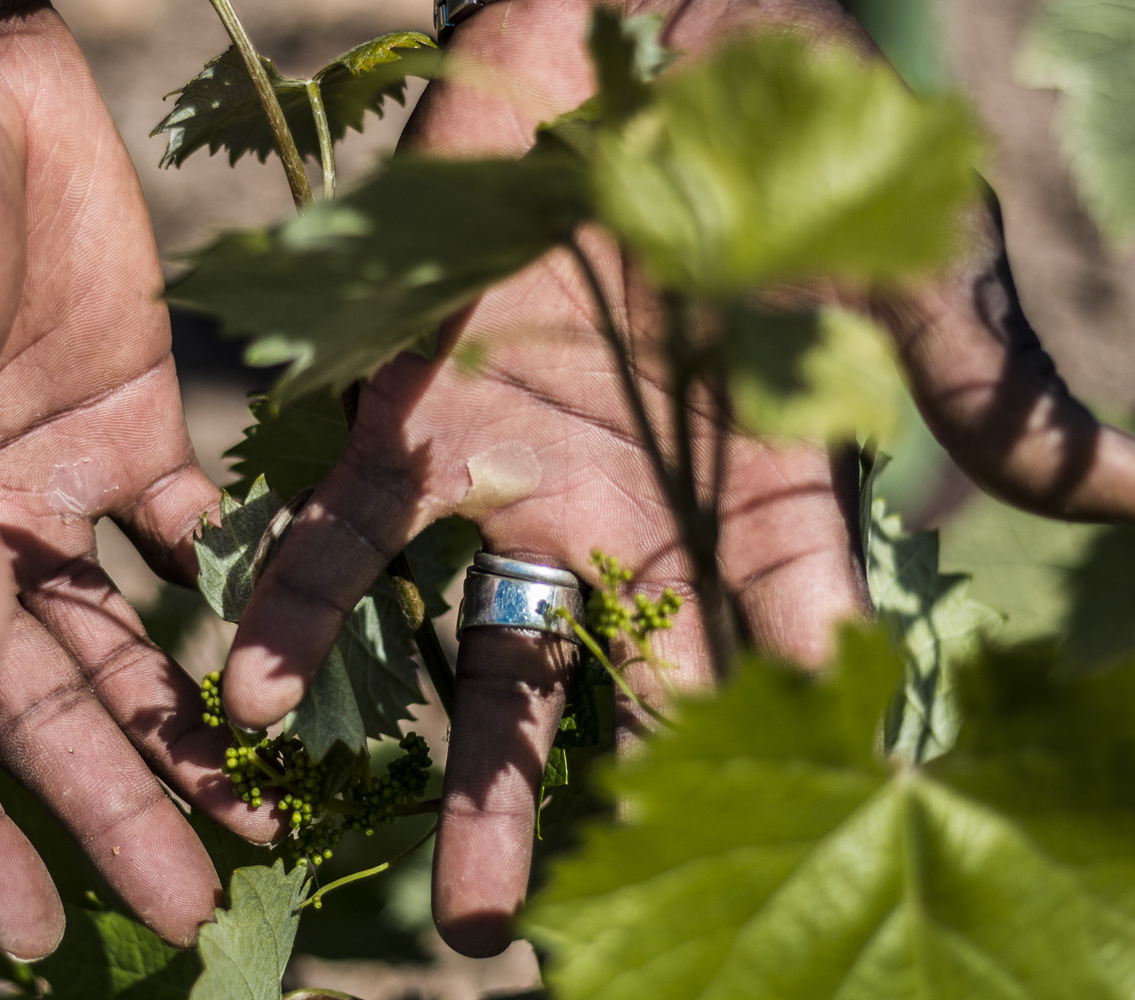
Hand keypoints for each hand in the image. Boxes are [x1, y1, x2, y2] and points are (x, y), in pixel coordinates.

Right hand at [0, 0, 278, 954]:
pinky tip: (282, 670)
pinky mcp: (134, 430)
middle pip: (42, 708)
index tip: (31, 939)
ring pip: (123, 645)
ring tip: (257, 818)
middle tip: (191, 910)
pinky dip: (231, 602)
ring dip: (182, 730)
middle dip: (111, 810)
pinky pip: (189, 540)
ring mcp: (50, 489)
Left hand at [218, 0, 1134, 956]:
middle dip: (594, 811)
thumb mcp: (898, 263)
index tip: (774, 870)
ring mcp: (515, 475)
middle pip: (613, 695)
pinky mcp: (413, 413)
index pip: (770, 657)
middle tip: (557, 939)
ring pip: (480, 653)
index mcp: (748, 494)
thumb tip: (1134, 495)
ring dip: (458, 772)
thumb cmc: (785, 137)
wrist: (647, 27)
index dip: (768, 760)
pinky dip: (302, 608)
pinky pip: (344, 531)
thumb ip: (978, 386)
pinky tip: (255, 694)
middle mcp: (627, 511)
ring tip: (453, 904)